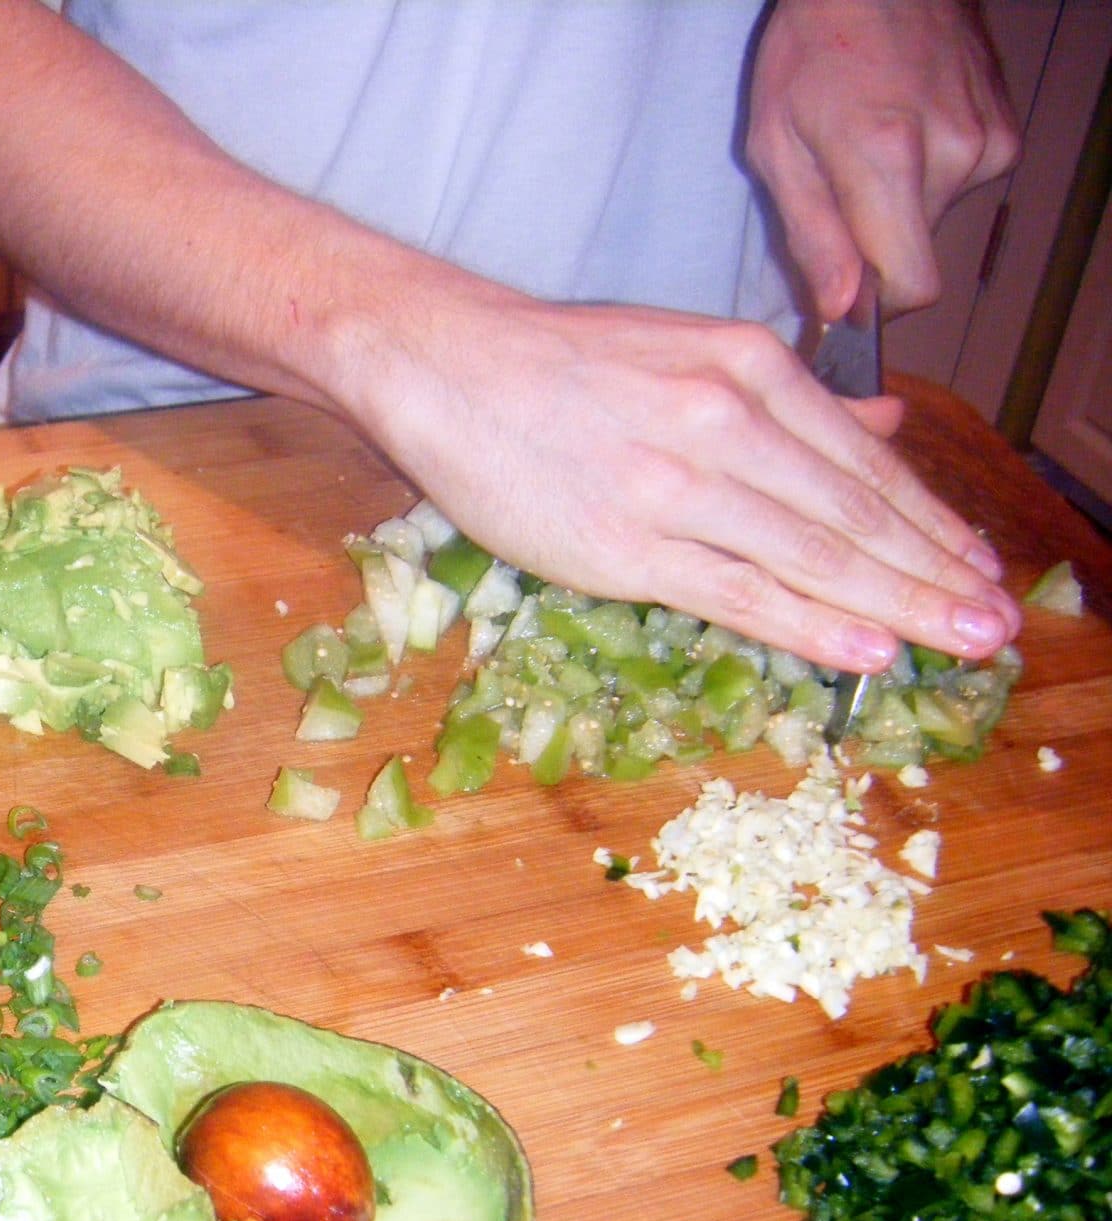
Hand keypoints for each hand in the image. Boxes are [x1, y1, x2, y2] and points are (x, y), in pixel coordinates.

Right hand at [342, 281, 1019, 672]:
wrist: (447, 365)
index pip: (863, 461)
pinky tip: (865, 648)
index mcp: (747, 367)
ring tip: (957, 642)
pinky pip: (737, 590)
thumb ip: (791, 396)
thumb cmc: (561, 364)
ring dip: (896, 606)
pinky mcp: (625, 542)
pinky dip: (809, 622)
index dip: (930, 522)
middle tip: (994, 626)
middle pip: (853, 513)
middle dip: (934, 574)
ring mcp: (676, 484)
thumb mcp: (690, 350)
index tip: (978, 566)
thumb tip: (884, 424)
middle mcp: (726, 419)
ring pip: (810, 554)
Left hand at [747, 0, 1018, 318]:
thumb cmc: (809, 52)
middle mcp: (952, 155)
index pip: (911, 288)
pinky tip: (901, 130)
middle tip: (838, 193)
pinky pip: (958, 186)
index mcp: (887, 162)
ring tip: (867, 148)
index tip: (844, 296)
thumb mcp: (776, 146)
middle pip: (917, 256)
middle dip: (874, 246)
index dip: (875, 307)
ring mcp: (987, 140)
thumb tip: (840, 309)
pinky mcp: (1004, 131)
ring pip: (935, 222)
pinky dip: (926, 177)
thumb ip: (811, 235)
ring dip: (897, 207)